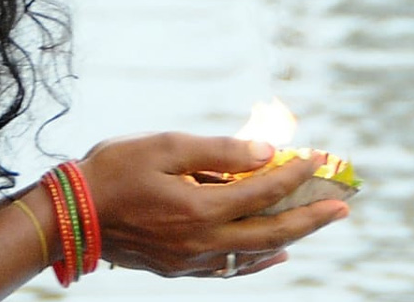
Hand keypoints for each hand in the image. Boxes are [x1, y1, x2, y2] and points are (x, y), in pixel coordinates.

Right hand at [77, 132, 348, 277]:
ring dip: (291, 236)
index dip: (295, 172)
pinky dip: (259, 260)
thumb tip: (266, 152)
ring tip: (316, 222)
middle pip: (273, 230)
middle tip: (344, 204)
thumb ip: (218, 150)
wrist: (70, 214)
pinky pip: (233, 268)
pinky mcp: (180, 268)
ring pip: (257, 253)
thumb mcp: (165, 145)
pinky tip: (275, 253)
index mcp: (201, 208)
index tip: (318, 156)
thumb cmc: (114, 170)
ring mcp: (192, 260)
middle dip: (311, 216)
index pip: (264, 190)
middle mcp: (204, 241)